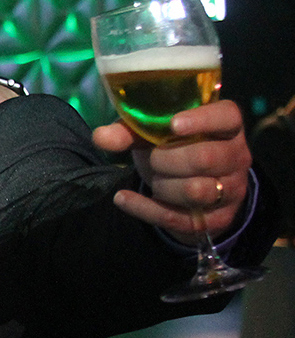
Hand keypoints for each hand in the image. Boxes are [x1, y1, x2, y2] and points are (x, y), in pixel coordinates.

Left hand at [92, 99, 252, 244]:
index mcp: (228, 127)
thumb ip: (129, 132)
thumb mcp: (154, 136)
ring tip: (153, 178)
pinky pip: (176, 217)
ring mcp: (231, 191)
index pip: (227, 117)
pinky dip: (143, 208)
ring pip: (195, 190)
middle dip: (166, 159)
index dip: (201, 121)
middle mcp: (237, 157)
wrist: (192, 191)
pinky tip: (123, 198)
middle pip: (205, 158)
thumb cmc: (175, 150)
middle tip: (152, 158)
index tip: (173, 125)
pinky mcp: (216, 220)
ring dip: (162, 185)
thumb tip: (100, 136)